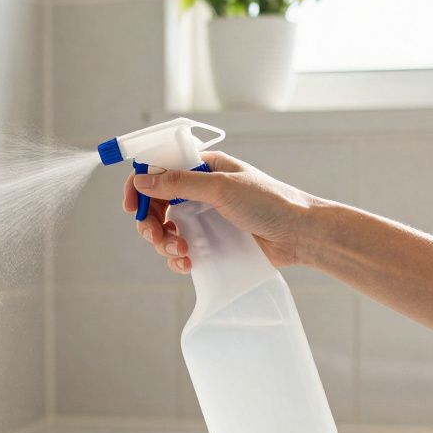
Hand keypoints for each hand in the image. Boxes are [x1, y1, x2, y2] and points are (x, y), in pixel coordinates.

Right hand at [123, 150, 321, 274]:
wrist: (301, 235)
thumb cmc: (269, 203)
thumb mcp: (221, 188)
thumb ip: (179, 184)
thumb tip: (142, 180)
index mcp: (203, 168)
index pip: (159, 170)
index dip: (140, 186)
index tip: (131, 207)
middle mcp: (202, 190)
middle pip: (157, 204)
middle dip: (151, 222)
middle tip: (155, 237)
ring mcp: (206, 217)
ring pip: (167, 229)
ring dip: (164, 242)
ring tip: (179, 252)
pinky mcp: (213, 241)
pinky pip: (183, 249)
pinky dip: (178, 258)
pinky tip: (187, 264)